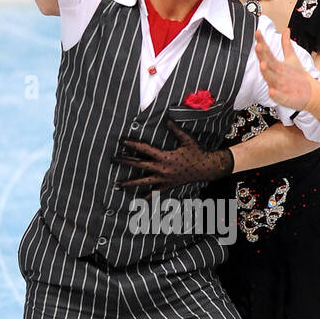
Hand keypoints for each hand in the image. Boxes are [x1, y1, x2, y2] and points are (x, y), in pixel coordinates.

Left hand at [112, 120, 232, 188]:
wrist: (206, 168)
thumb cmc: (196, 152)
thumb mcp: (187, 140)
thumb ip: (176, 130)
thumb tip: (168, 119)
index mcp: (164, 156)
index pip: (144, 150)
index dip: (132, 145)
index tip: (122, 142)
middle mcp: (162, 169)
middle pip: (139, 165)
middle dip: (125, 161)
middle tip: (114, 159)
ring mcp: (164, 179)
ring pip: (143, 182)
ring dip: (130, 183)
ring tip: (119, 184)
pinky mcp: (168, 186)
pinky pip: (155, 193)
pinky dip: (147, 196)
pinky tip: (138, 199)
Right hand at [255, 27, 316, 111]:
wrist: (309, 93)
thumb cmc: (298, 77)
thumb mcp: (292, 58)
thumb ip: (286, 45)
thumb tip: (286, 31)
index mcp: (276, 65)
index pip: (267, 52)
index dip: (262, 42)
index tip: (258, 32)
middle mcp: (275, 75)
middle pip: (266, 63)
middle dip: (261, 56)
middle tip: (258, 46)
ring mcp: (277, 86)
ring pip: (269, 78)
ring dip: (265, 72)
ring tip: (262, 64)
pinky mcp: (282, 97)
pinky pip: (277, 95)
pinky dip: (274, 93)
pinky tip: (271, 90)